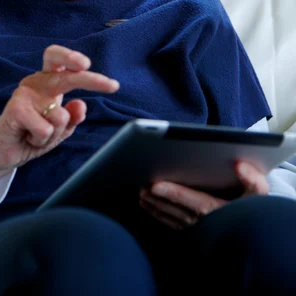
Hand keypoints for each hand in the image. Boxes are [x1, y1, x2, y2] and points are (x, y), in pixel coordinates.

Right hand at [0, 45, 118, 189]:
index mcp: (48, 81)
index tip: (88, 64)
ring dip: (54, 134)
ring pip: (60, 116)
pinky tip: (27, 136)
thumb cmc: (34, 134)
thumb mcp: (61, 128)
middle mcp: (37, 83)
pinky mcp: (15, 109)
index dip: (71, 56)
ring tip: (37, 134)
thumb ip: (72, 117)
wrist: (5, 153)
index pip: (57, 59)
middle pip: (66, 75)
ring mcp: (24, 94)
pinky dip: (41, 140)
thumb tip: (81, 104)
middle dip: (92, 80)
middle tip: (112, 85)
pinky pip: (45, 129)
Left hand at [139, 160, 268, 230]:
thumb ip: (253, 179)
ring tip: (140, 195)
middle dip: (157, 198)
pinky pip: (171, 224)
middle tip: (140, 186)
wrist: (252, 230)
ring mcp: (196, 230)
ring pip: (170, 217)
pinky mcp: (191, 233)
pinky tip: (149, 207)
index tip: (155, 185)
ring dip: (154, 207)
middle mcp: (204, 222)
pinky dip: (158, 216)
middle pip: (175, 209)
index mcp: (218, 210)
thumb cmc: (253, 208)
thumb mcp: (259, 194)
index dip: (173, 193)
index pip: (192, 201)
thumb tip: (239, 165)